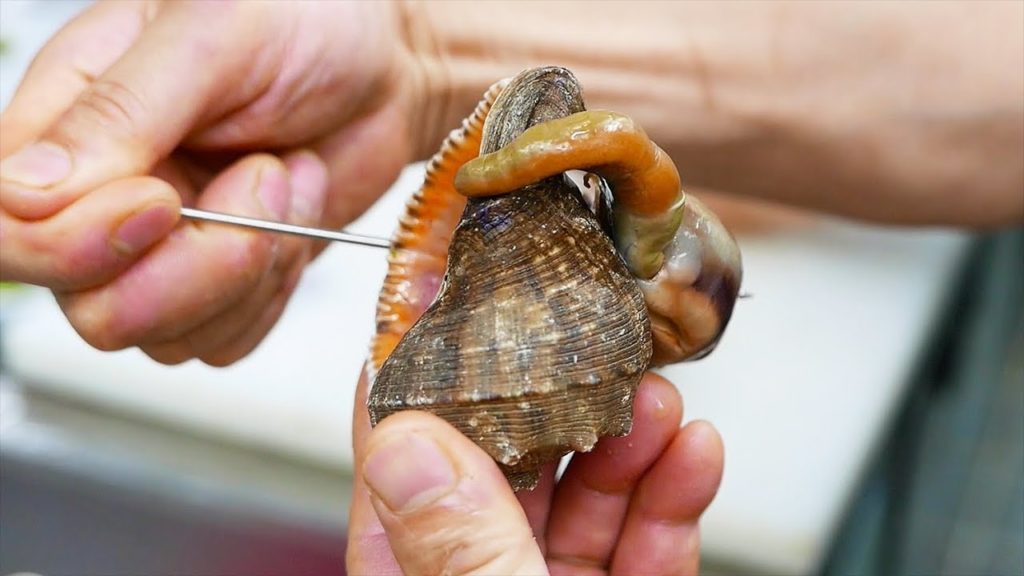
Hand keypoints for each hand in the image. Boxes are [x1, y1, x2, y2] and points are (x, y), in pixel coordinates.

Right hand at [0, 1, 423, 364]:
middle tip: (258, 178)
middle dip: (194, 267)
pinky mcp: (221, 286)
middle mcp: (102, 201)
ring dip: (250, 266)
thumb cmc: (303, 22)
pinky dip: (275, 287)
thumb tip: (25, 192)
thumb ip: (118, 113)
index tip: (163, 200)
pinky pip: (228, 339)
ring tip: (282, 176)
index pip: (11, 231)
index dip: (77, 243)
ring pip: (167, 336)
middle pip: (92, 306)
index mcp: (67, 125)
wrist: (387, 66)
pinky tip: (294, 209)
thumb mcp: (211, 37)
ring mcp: (162, 254)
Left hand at [347, 371, 724, 574]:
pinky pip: (647, 552)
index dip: (418, 384)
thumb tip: (408, 445)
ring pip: (585, 506)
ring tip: (658, 399)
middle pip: (507, 473)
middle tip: (586, 346)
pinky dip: (674, 503)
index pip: (401, 473)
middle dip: (556, 404)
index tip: (438, 305)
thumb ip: (462, 549)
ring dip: (628, 444)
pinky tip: (694, 455)